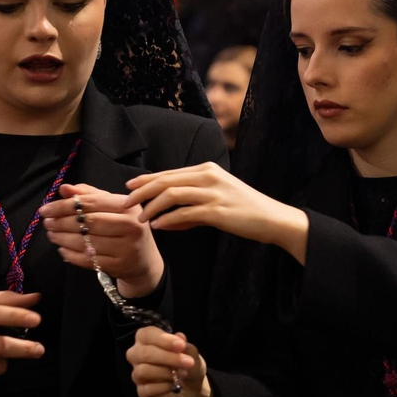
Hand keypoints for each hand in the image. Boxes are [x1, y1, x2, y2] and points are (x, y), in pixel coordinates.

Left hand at [40, 183, 163, 297]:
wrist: (143, 259)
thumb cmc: (125, 228)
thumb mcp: (113, 208)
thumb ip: (89, 195)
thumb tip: (64, 188)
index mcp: (128, 207)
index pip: (91, 203)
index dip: (65, 206)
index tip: (46, 209)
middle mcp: (130, 226)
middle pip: (87, 223)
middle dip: (62, 222)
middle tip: (47, 222)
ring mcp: (125, 247)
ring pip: (85, 242)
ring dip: (62, 238)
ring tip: (52, 234)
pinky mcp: (118, 265)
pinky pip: (87, 260)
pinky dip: (70, 254)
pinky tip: (62, 249)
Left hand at [124, 162, 306, 255]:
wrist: (272, 218)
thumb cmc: (244, 211)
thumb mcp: (217, 200)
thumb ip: (190, 206)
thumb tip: (164, 219)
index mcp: (208, 170)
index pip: (169, 173)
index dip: (146, 180)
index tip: (128, 188)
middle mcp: (209, 177)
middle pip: (166, 180)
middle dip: (141, 192)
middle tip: (124, 203)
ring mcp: (213, 193)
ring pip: (171, 194)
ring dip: (151, 206)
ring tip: (139, 218)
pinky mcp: (217, 211)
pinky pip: (185, 213)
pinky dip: (168, 220)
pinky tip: (158, 226)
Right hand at [127, 326, 214, 396]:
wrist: (193, 389)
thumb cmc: (188, 365)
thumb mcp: (192, 354)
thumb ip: (186, 346)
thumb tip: (179, 337)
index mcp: (147, 340)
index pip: (147, 334)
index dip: (163, 339)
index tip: (181, 345)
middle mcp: (137, 355)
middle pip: (143, 353)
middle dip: (167, 357)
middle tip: (187, 362)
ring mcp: (137, 374)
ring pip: (143, 371)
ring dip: (166, 372)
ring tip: (183, 374)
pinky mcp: (141, 392)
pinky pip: (148, 388)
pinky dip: (164, 386)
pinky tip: (175, 385)